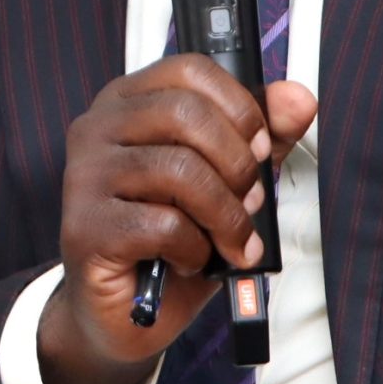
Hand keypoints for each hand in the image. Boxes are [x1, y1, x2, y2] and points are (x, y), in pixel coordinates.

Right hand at [39, 58, 316, 383]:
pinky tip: (188, 258)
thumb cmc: (169, 241)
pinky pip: (163, 225)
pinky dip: (195, 249)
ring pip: (180, 170)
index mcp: (128, 103)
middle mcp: (98, 129)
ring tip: (231, 241)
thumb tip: (297, 99)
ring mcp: (85, 177)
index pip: (188, 69)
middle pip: (185, 114)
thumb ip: (261, 138)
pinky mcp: (85, 227)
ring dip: (225, 215)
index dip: (239, 107)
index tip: (261, 147)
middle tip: (249, 203)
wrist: (122, 313)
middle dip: (238, 165)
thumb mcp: (226, 182)